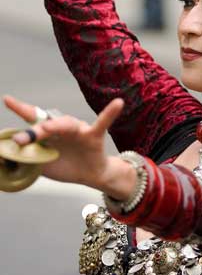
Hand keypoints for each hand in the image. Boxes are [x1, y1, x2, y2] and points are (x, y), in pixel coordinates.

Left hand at [3, 95, 124, 190]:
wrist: (90, 175)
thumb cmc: (65, 165)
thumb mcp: (42, 165)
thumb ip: (27, 159)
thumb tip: (5, 157)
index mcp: (49, 132)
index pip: (33, 119)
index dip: (20, 108)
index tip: (7, 99)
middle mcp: (62, 127)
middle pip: (46, 124)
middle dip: (32, 132)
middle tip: (19, 140)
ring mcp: (78, 129)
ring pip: (65, 124)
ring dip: (54, 126)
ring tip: (45, 128)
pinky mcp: (93, 136)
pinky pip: (102, 123)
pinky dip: (110, 113)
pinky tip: (118, 103)